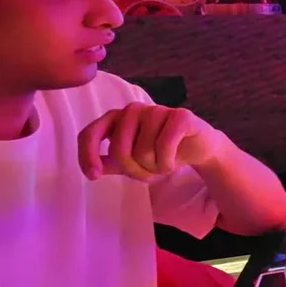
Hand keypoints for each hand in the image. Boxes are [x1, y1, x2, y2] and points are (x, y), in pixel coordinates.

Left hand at [78, 103, 224, 180]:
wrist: (198, 148)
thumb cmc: (162, 152)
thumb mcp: (132, 162)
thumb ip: (110, 163)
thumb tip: (93, 169)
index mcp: (117, 118)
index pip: (91, 133)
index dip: (87, 155)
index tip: (93, 176)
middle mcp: (133, 110)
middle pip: (119, 149)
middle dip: (134, 170)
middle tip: (148, 172)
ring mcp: (156, 110)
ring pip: (143, 152)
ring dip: (154, 168)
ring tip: (163, 164)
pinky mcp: (180, 116)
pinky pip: (164, 146)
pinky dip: (167, 163)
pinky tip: (174, 162)